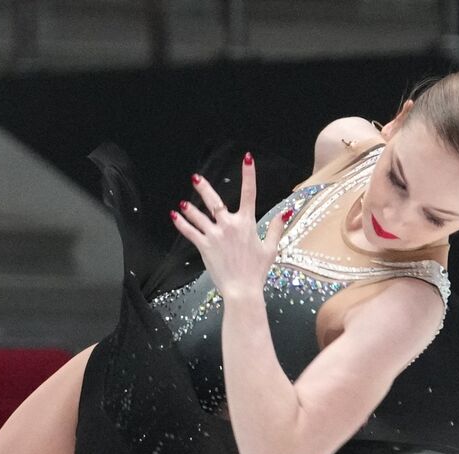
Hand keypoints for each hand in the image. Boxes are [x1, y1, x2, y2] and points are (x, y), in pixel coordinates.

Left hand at [170, 155, 286, 302]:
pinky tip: (175, 216)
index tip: (247, 158)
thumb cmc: (257, 271)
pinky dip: (181, 224)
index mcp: (247, 223)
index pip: (250, 193)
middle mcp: (230, 225)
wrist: (242, 289)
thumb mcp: (270, 249)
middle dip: (204, 188)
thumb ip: (275, 229)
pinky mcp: (204, 246)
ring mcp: (215, 235)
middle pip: (215, 201)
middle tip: (196, 178)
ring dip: (190, 208)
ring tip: (183, 203)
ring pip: (199, 216)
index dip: (249, 174)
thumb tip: (283, 214)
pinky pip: (190, 232)